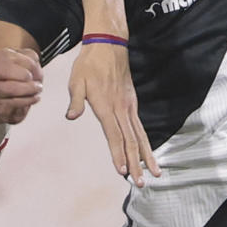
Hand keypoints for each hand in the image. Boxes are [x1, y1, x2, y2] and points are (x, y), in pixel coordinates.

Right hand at [0, 47, 42, 130]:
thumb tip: (23, 53)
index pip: (18, 64)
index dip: (30, 67)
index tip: (34, 70)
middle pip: (22, 82)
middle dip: (34, 84)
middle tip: (39, 84)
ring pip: (19, 98)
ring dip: (31, 96)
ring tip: (36, 94)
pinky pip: (13, 114)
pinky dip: (22, 110)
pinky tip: (26, 106)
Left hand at [65, 41, 158, 183]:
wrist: (108, 45)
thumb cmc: (88, 64)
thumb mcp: (76, 80)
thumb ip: (75, 100)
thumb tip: (71, 117)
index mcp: (105, 105)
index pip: (114, 134)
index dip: (118, 153)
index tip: (122, 171)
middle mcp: (121, 108)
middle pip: (130, 140)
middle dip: (136, 163)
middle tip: (141, 182)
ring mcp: (129, 106)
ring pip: (140, 135)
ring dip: (146, 156)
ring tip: (155, 173)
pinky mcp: (132, 104)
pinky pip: (140, 127)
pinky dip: (145, 142)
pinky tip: (148, 154)